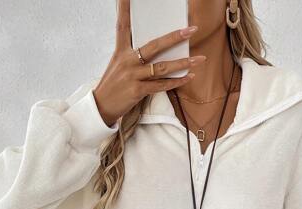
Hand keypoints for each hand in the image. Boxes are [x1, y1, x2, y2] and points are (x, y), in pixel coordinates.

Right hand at [92, 0, 206, 126]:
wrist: (102, 106)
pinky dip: (176, 82)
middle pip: (154, 45)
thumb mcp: (118, 65)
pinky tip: (188, 77)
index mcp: (120, 51)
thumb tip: (154, 48)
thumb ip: (132, 54)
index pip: (123, 26)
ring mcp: (133, 76)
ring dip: (183, 63)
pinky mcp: (137, 90)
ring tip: (199, 59)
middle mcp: (127, 61)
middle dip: (174, 37)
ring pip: (162, 67)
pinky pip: (161, 85)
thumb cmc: (113, 85)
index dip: (124, 9)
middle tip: (191, 30)